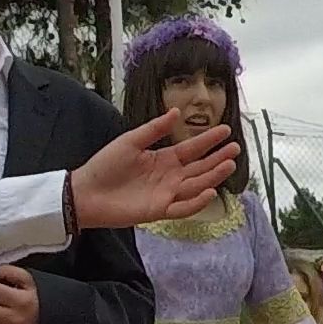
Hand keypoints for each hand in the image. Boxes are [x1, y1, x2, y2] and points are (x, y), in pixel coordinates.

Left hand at [69, 115, 239, 228]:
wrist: (86, 192)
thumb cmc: (105, 165)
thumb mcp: (130, 141)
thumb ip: (154, 129)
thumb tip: (176, 112)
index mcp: (163, 159)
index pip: (192, 149)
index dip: (209, 140)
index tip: (226, 130)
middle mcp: (169, 177)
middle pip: (199, 168)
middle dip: (218, 158)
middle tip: (236, 147)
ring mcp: (166, 194)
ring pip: (196, 186)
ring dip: (213, 176)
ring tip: (229, 164)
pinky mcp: (159, 211)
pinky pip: (182, 208)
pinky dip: (196, 202)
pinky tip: (209, 191)